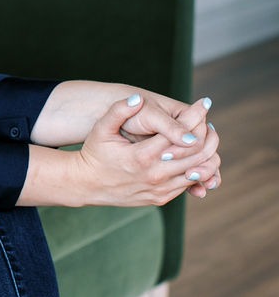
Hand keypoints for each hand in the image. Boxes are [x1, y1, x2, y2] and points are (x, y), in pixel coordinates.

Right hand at [74, 94, 220, 207]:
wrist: (86, 185)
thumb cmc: (94, 153)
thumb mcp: (101, 129)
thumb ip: (119, 111)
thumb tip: (137, 99)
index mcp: (142, 156)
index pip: (181, 134)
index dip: (196, 115)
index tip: (204, 103)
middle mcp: (154, 174)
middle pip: (198, 154)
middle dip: (209, 135)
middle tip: (208, 122)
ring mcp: (159, 189)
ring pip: (199, 172)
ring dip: (208, 154)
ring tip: (205, 138)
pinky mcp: (161, 198)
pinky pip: (189, 184)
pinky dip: (198, 170)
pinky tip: (196, 156)